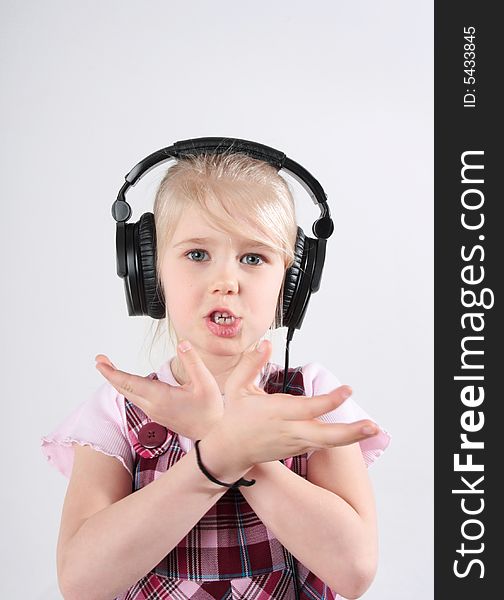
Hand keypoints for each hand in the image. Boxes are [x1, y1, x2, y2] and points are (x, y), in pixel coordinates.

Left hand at [94, 342, 222, 440]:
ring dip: (118, 381)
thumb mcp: (206, 383)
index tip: (99, 362)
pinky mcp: (157, 414)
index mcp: (160, 397)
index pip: (130, 383)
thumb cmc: (211, 411)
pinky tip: (129, 381)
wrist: (212, 436)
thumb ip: (193, 361)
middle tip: (100, 360)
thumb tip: (182, 343)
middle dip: (110, 374)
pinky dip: (128, 387)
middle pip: (124, 389)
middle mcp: (152, 406)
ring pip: (129, 394)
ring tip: (110, 367)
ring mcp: (154, 412)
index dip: (112, 372)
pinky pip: (136, 399)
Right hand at [204, 339, 379, 470]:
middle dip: (350, 431)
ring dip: (351, 436)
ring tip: (372, 428)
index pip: (309, 407)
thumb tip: (265, 344)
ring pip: (328, 442)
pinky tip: (356, 431)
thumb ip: (251, 364)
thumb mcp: (237, 387)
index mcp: (276, 412)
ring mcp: (295, 442)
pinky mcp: (298, 448)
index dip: (330, 400)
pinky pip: (322, 443)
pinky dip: (340, 439)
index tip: (348, 390)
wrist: (229, 450)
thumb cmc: (235, 417)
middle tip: (372, 425)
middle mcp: (289, 430)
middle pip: (325, 435)